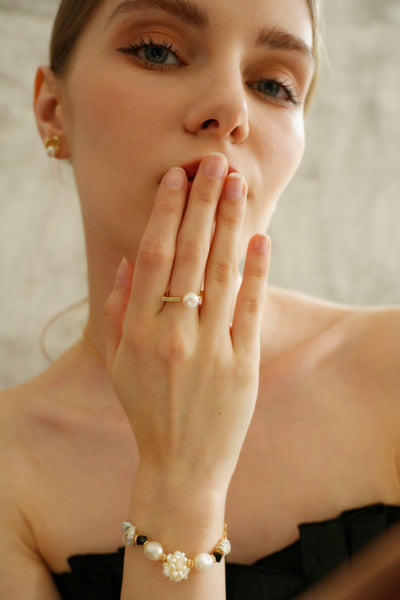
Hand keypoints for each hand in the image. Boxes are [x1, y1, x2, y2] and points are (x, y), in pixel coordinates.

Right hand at [104, 153, 269, 493]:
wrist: (181, 464)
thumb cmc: (146, 410)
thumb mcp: (118, 362)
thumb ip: (118, 310)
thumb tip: (128, 262)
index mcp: (140, 329)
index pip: (153, 256)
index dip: (165, 213)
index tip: (176, 178)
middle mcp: (174, 332)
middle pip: (189, 254)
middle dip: (202, 204)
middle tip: (213, 164)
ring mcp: (210, 346)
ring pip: (221, 271)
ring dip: (229, 224)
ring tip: (236, 186)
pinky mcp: (242, 362)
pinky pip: (250, 307)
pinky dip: (257, 271)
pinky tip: (261, 239)